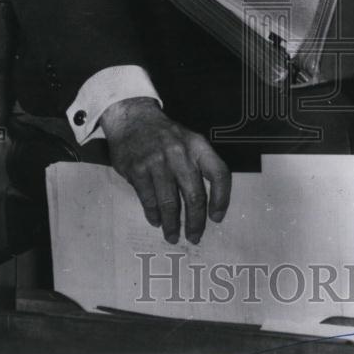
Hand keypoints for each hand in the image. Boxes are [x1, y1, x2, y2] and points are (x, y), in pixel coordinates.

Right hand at [102, 97, 230, 244]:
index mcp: (197, 146)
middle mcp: (179, 153)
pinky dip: (153, 214)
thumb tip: (207, 204)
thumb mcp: (189, 140)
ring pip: (169, 202)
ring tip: (172, 236)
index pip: (218, 174)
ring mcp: (157, 161)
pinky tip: (156, 220)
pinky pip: (149, 199)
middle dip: (195, 222)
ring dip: (172, 224)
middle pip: (194, 195)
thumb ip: (199, 165)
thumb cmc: (165, 135)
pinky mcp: (137, 169)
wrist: (132, 117)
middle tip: (194, 237)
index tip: (217, 217)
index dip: (221, 198)